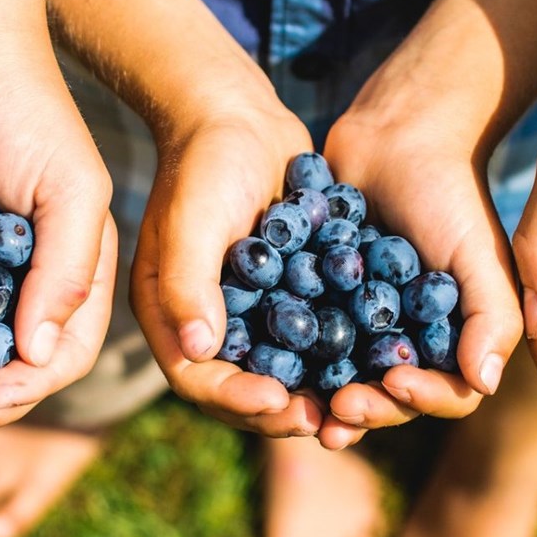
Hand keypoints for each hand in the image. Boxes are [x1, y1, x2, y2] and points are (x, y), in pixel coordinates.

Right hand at [130, 98, 326, 436]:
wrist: (239, 115)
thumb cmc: (206, 160)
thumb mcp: (193, 219)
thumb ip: (187, 282)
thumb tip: (198, 349)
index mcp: (167, 313)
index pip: (196, 377)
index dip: (234, 399)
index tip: (277, 403)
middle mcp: (203, 321)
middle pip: (238, 388)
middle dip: (279, 411)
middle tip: (325, 422)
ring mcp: (244, 310)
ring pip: (276, 373)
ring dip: (311, 393)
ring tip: (350, 406)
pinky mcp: (281, 294)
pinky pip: (305, 339)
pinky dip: (331, 356)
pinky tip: (369, 364)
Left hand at [314, 109, 522, 448]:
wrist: (395, 136)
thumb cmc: (449, 194)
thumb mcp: (479, 254)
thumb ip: (491, 317)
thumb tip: (483, 383)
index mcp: (457, 340)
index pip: (448, 394)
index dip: (424, 400)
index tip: (396, 384)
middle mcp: (412, 342)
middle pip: (392, 397)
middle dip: (369, 407)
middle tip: (339, 406)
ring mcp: (366, 327)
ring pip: (347, 378)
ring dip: (327, 397)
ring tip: (303, 406)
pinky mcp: (325, 304)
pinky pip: (309, 342)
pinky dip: (292, 357)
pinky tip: (269, 365)